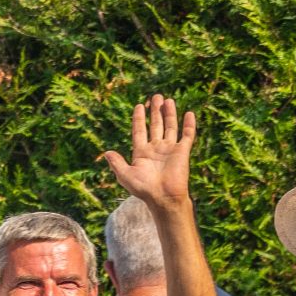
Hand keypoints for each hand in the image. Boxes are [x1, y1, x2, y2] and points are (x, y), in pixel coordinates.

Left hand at [99, 95, 195, 211]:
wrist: (164, 198)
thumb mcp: (125, 176)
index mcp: (142, 153)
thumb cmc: (144, 190)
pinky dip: (188, 125)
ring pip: (170, 127)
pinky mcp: (182, 152)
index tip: (139, 106)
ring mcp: (169, 150)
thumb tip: (106, 153)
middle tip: (156, 97)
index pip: (139, 131)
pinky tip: (189, 113)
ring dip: (169, 114)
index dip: (138, 119)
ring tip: (168, 100)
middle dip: (155, 111)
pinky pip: (186, 136)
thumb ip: (116, 163)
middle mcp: (156, 149)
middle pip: (155, 125)